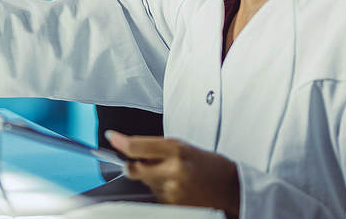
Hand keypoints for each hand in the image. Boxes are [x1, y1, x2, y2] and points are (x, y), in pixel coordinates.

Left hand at [106, 131, 239, 217]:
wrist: (233, 190)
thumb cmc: (211, 166)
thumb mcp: (186, 147)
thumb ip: (158, 148)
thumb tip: (131, 148)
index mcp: (177, 151)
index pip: (138, 147)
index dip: (121, 142)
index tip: (112, 137)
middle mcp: (173, 171)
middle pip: (135, 169)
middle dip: (132, 165)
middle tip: (138, 162)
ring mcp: (173, 192)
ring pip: (145, 184)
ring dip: (151, 179)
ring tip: (173, 176)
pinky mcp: (174, 207)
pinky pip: (156, 197)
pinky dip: (160, 191)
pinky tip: (177, 188)